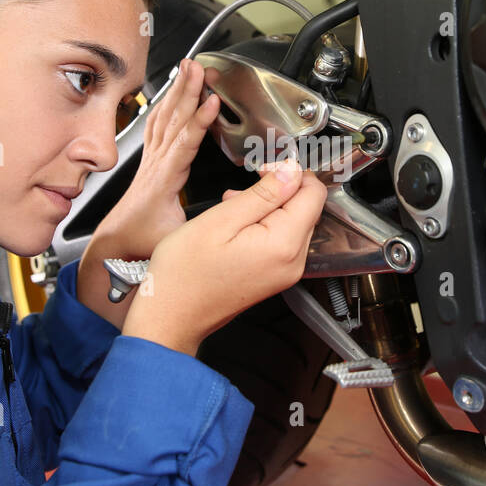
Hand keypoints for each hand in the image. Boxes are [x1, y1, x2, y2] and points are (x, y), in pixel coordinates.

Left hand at [101, 57, 219, 257]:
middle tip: (199, 66)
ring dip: (177, 90)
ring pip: (165, 117)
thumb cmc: (142, 240)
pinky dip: (165, 104)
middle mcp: (156, 163)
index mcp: (165, 179)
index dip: (200, 121)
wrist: (116, 242)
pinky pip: (157, 124)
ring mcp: (152, 158)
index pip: (185, 144)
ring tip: (188, 68)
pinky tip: (169, 94)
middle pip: (174, 119)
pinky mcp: (151, 159)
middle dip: (187, 90)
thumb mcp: (174, 240)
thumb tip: (227, 219)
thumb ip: (200, 228)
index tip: (212, 101)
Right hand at [123, 157, 326, 355]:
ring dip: (266, 208)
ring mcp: (285, 273)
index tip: (263, 170)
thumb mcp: (222, 219)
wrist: (171, 315)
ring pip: (292, 223)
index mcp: (284, 244)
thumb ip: (264, 193)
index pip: (314, 194)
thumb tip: (292, 171)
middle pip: (305, 208)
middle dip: (277, 191)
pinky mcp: (273, 278)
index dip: (291, 173)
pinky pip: (280, 241)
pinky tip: (234, 225)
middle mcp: (293, 262)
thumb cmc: (185, 273)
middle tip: (240, 192)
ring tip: (231, 208)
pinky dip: (262, 226)